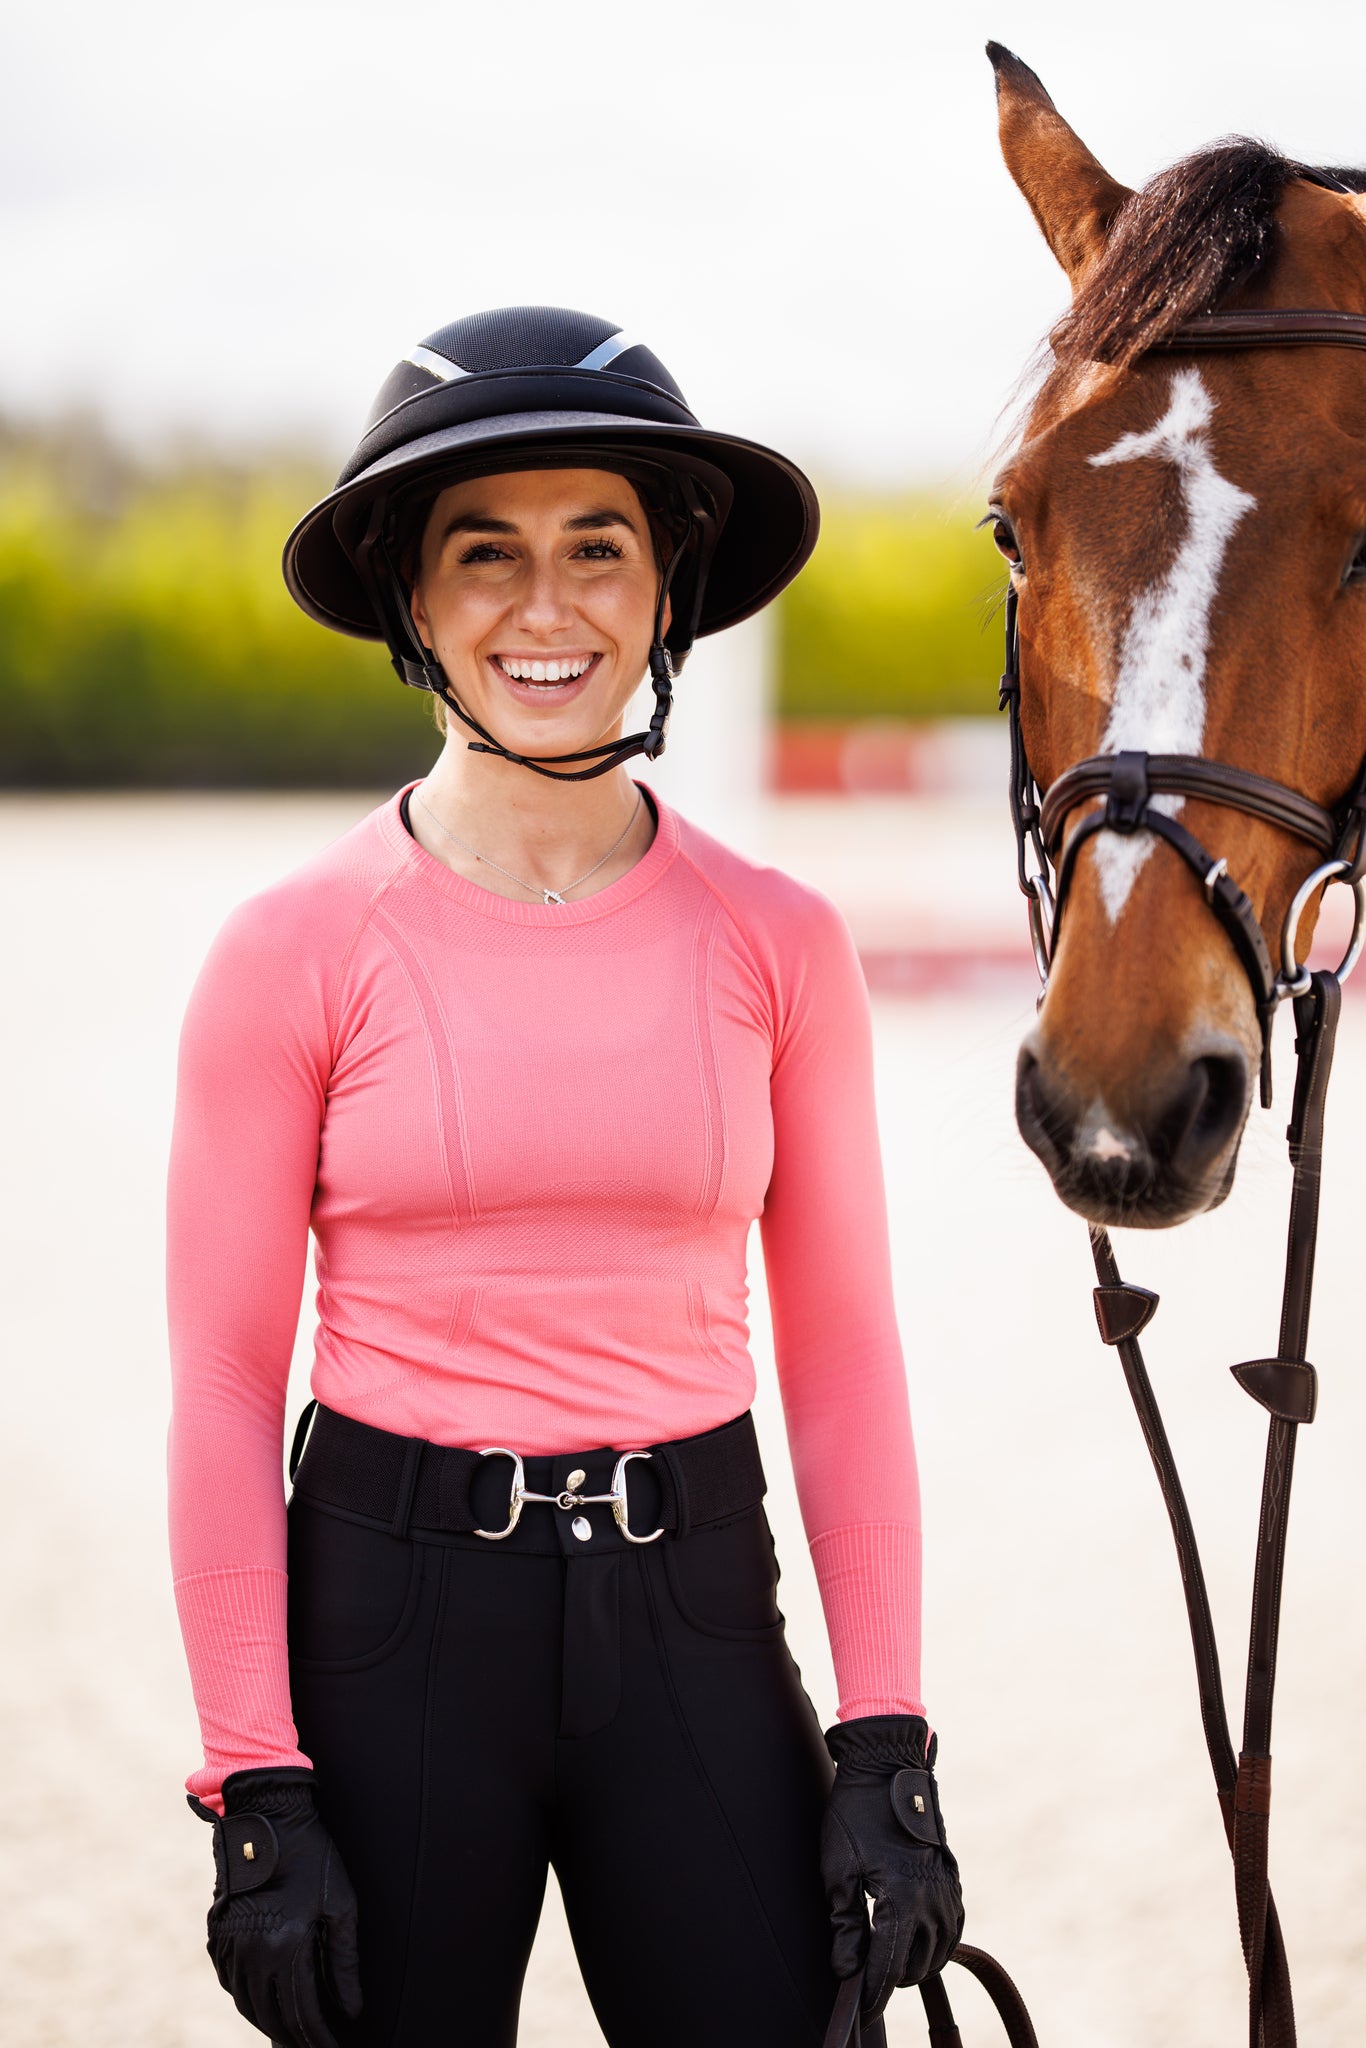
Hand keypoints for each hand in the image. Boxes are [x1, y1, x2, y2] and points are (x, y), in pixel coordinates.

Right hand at [189, 1766, 362, 2046]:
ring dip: (267, 2021)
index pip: (302, 2012)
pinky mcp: (218, 1932)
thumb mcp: (341, 1904)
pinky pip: (229, 1981)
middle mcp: (254, 1950)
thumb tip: (351, 2010)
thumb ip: (344, 1962)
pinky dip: (245, 1998)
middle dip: (292, 2037)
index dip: (317, 2037)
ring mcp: (231, 1942)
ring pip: (246, 2003)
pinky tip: (260, 2001)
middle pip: (271, 2015)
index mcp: (287, 1944)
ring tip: (288, 2032)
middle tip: (309, 2045)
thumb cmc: (314, 1856)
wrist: (268, 1816)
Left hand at [821, 1715, 963, 2019]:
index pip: (888, 1965)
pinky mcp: (952, 1877)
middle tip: (867, 1979)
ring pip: (939, 1950)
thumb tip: (847, 1970)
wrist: (886, 1769)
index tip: (861, 2010)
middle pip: (916, 1965)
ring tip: (890, 1964)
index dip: (873, 1992)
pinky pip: (953, 1926)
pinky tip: (921, 1942)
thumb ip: (845, 1925)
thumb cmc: (856, 1815)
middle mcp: (932, 1899)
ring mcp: (946, 1888)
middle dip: (892, 1978)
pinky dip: (938, 1942)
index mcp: (902, 1899)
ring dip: (916, 1963)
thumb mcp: (838, 1869)